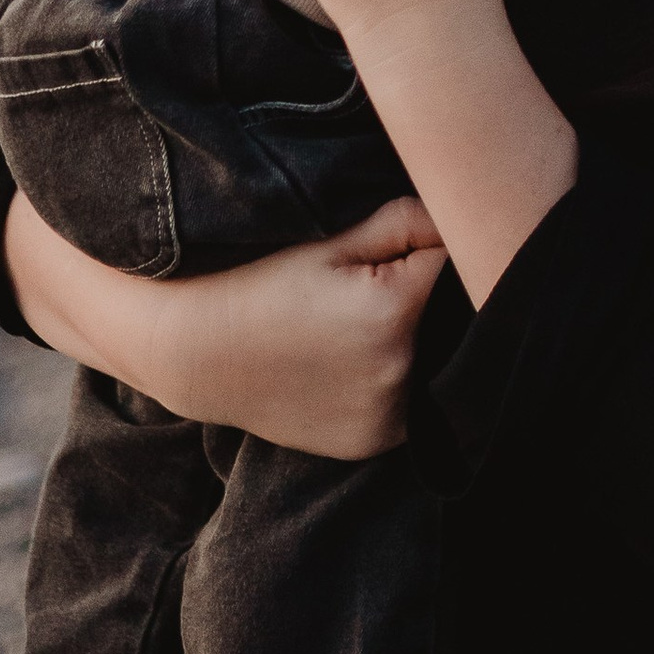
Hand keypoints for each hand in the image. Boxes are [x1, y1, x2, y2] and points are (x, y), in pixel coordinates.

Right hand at [5, 191, 446, 455]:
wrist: (195, 352)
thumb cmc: (258, 280)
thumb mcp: (327, 240)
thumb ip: (403, 221)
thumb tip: (459, 211)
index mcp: (395, 312)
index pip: (454, 259)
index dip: (431, 244)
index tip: (399, 243)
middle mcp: (400, 372)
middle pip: (451, 315)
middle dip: (430, 294)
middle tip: (371, 284)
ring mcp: (387, 417)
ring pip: (436, 360)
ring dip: (420, 340)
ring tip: (357, 323)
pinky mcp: (371, 442)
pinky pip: (409, 402)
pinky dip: (396, 380)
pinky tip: (352, 361)